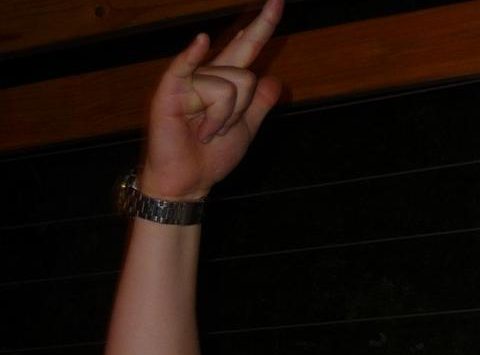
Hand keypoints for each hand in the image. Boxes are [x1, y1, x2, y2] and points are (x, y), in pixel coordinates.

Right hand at [140, 0, 283, 200]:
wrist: (189, 181)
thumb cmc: (212, 155)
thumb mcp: (247, 129)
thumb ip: (260, 104)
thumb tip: (273, 78)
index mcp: (227, 80)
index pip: (248, 46)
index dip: (263, 24)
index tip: (278, 0)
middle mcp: (209, 74)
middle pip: (244, 72)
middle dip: (240, 108)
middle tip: (218, 133)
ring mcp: (189, 80)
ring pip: (230, 87)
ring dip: (222, 120)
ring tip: (203, 132)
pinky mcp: (171, 92)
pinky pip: (187, 70)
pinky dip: (192, 57)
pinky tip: (199, 41)